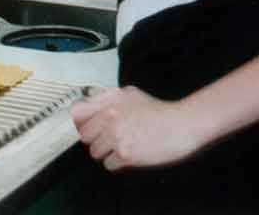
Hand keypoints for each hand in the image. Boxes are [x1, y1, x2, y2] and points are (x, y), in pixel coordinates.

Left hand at [71, 87, 200, 171]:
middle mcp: (110, 116)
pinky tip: (131, 153)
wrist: (181, 125)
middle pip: (84, 135)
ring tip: (123, 145)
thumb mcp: (131, 94)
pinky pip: (109, 164)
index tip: (84, 126)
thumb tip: (88, 102)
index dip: (79, 121)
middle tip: (109, 138)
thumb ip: (108, 97)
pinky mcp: (126, 154)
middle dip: (95, 138)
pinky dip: (118, 162)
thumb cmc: (159, 111)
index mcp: (110, 100)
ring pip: (95, 152)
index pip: (77, 112)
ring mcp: (117, 135)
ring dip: (106, 151)